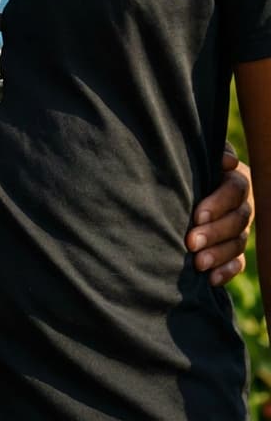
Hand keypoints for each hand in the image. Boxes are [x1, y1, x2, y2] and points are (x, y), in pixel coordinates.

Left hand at [186, 144, 252, 286]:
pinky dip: (226, 271)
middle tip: (191, 242)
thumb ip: (215, 155)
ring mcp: (242, 230)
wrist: (193, 186)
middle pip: (236, 221)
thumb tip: (228, 161)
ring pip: (237, 244)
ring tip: (198, 263)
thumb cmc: (195, 167)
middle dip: (213, 233)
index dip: (218, 204)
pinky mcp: (235, 250)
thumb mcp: (204, 157)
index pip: (235, 191)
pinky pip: (238, 263)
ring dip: (218, 255)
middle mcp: (244, 207)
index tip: (197, 215)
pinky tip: (211, 279)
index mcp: (238, 181)